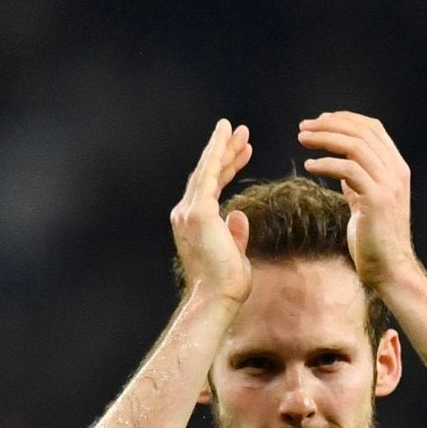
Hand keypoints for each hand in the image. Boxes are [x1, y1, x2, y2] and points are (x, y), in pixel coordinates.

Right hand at [170, 121, 253, 305]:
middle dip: (225, 152)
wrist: (217, 298)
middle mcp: (185, 215)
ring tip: (238, 129)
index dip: (226, 169)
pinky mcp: (198, 211)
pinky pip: (209, 173)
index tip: (242, 154)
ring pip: (207, 170)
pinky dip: (218, 152)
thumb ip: (235, 235)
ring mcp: (188, 212)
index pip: (210, 189)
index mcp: (192, 225)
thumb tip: (238, 216)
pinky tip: (226, 136)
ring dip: (223, 148)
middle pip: (207, 175)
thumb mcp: (234, 254)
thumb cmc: (226, 285)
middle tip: (241, 132)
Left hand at [297, 111, 417, 291]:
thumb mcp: (366, 203)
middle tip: (303, 127)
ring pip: (355, 145)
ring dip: (324, 138)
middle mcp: (396, 171)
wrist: (390, 270)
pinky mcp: (377, 199)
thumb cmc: (375, 241)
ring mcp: (389, 184)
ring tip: (302, 140)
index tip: (320, 121)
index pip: (372, 128)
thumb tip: (341, 165)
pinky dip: (325, 164)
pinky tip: (309, 165)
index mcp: (396, 168)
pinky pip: (348, 170)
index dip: (345, 119)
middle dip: (329, 125)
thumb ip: (357, 182)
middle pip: (361, 132)